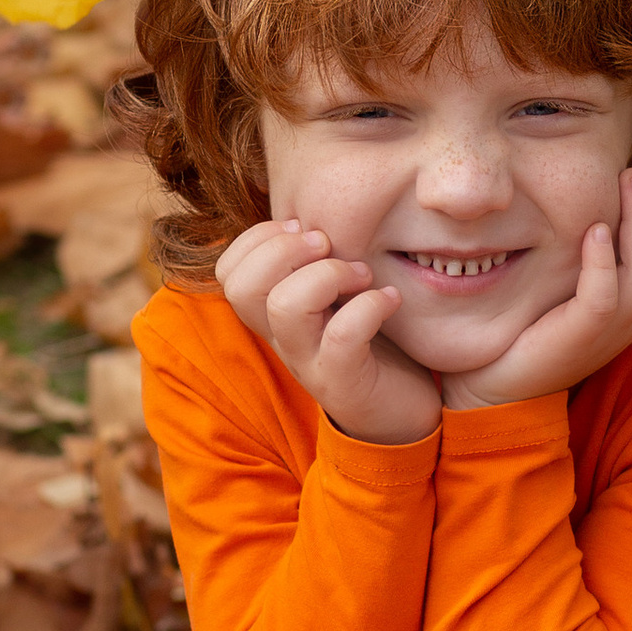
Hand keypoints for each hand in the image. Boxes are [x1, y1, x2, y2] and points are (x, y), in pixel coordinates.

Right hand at [216, 219, 441, 445]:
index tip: (304, 230)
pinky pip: (341, 337)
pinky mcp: (344, 382)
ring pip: (285, 307)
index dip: (256, 239)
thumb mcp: (338, 297)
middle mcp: (282, 339)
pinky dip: (369, 307)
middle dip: (284, 249)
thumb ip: (317, 264)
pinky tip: (389, 299)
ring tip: (363, 275)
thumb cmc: (372, 346)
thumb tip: (315, 215)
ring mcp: (309, 363)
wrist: (403, 415)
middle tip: (329, 245)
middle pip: (242, 287)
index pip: (228, 272)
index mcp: (274, 315)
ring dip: (328, 275)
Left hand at [439, 170, 631, 412]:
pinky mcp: (578, 340)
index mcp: (631, 311)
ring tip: (624, 186)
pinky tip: (592, 230)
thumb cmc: (526, 333)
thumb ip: (585, 259)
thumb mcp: (565, 290)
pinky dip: (603, 262)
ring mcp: (607, 334)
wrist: (493, 391)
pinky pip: (605, 299)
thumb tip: (590, 206)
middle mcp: (629, 323)